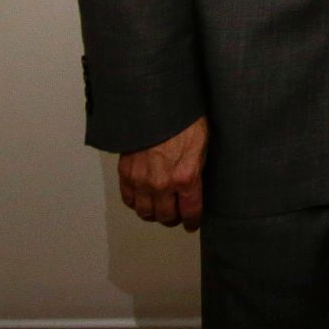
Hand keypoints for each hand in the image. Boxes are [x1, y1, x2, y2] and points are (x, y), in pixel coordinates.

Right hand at [118, 115, 207, 230]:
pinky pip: (129, 200)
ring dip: (154, 213)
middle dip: (174, 218)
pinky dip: (137, 203)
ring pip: (146, 213)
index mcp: (186, 176)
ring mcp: (141, 180)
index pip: (190, 212)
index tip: (193, 223)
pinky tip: (145, 197)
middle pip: (166, 217)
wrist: (157, 105)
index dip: (193, 221)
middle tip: (178, 214)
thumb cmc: (184, 120)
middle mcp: (162, 183)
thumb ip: (199, 170)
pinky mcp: (126, 173)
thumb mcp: (203, 145)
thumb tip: (199, 187)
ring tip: (161, 207)